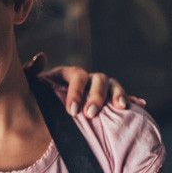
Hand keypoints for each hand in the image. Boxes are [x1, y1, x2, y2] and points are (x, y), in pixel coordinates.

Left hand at [23, 52, 145, 117]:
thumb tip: (41, 56)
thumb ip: (31, 73)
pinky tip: (140, 104)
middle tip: (90, 115)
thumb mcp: (31, 87)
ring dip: (117, 95)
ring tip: (120, 108)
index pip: (76, 76)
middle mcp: (87, 78)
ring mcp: (100, 88)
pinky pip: (124, 97)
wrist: (44, 116)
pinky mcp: (110, 100)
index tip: (72, 111)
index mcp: (69, 74)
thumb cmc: (37, 101)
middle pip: (97, 80)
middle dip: (96, 97)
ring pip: (112, 85)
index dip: (76, 92)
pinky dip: (132, 99)